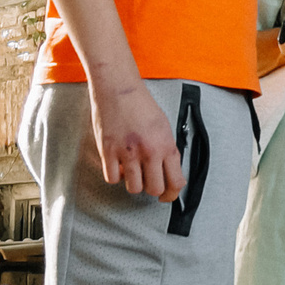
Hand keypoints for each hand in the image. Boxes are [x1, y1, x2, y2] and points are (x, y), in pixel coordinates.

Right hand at [88, 80, 182, 200]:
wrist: (118, 88)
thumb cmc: (140, 104)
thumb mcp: (164, 126)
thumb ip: (166, 149)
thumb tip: (167, 171)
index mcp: (166, 145)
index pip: (176, 182)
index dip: (172, 194)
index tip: (167, 196)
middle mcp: (149, 151)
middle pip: (154, 189)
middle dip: (152, 189)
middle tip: (147, 182)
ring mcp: (127, 153)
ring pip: (134, 189)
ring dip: (134, 184)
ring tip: (132, 172)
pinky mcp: (108, 151)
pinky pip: (112, 179)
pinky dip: (115, 176)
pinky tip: (117, 166)